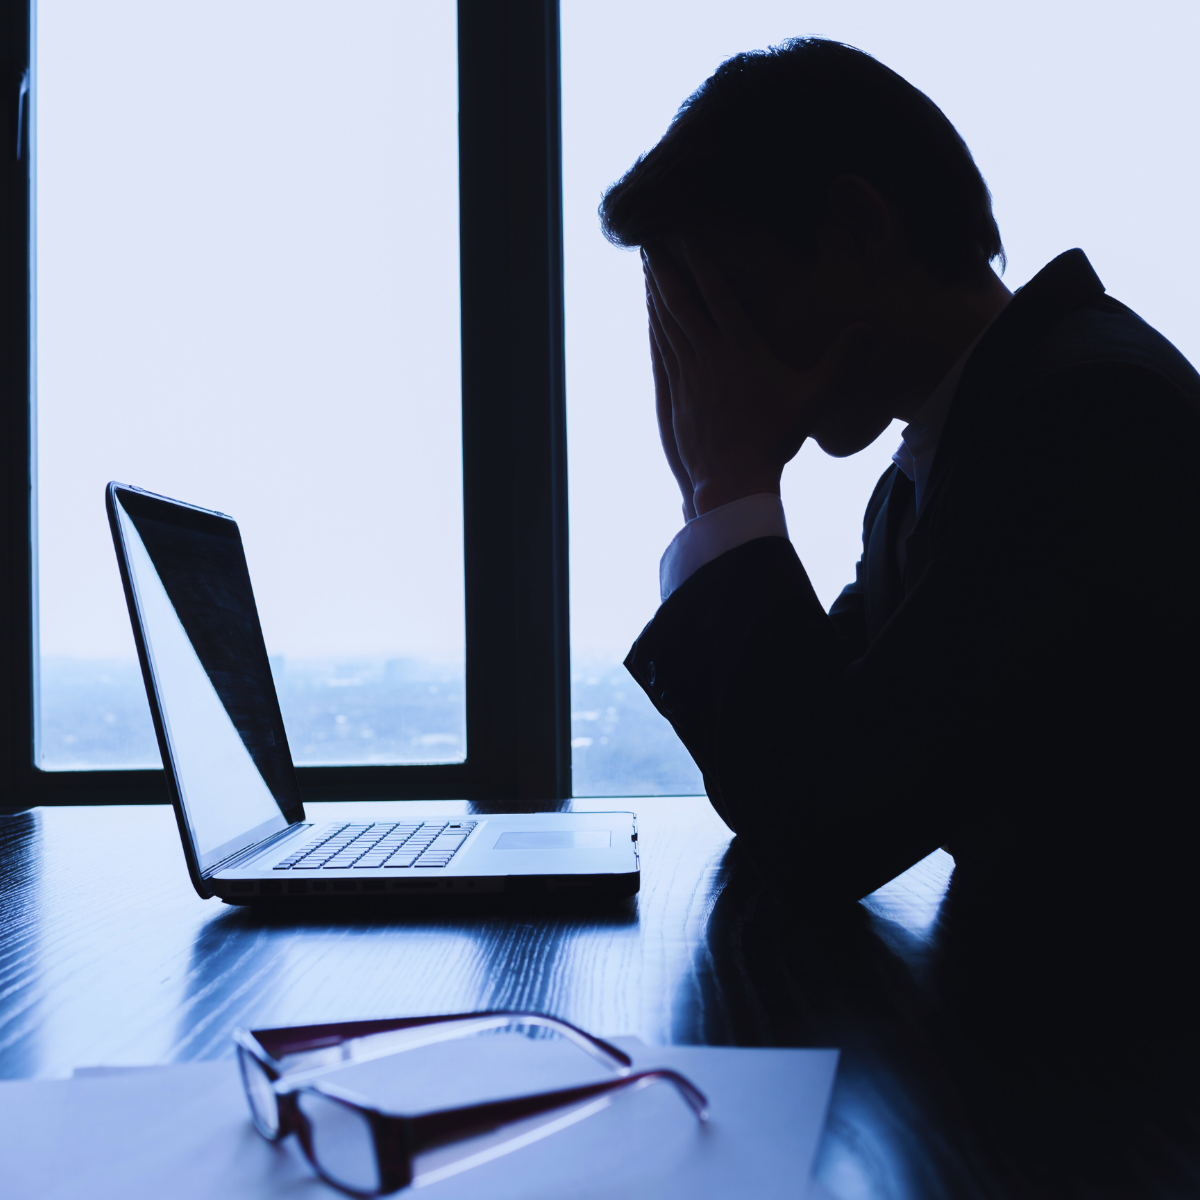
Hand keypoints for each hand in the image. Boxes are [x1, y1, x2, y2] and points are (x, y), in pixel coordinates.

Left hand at [644, 241, 871, 514]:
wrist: (733, 479)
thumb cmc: (775, 439)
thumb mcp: (813, 398)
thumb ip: (841, 362)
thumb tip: (871, 329)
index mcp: (742, 351)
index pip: (718, 297)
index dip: (701, 264)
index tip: (686, 238)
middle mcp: (710, 357)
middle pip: (682, 304)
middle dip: (667, 271)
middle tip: (651, 243)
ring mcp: (689, 376)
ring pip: (667, 325)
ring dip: (655, 293)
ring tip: (647, 268)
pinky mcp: (676, 395)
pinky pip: (662, 352)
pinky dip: (655, 327)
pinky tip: (650, 314)